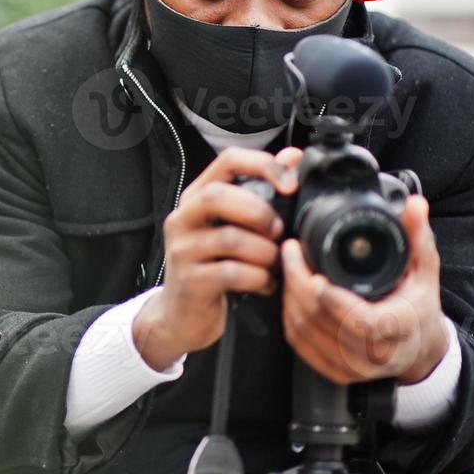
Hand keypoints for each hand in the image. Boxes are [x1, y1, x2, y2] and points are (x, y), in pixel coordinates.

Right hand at [133, 146, 302, 371]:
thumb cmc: (212, 267)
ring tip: (273, 265)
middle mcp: (183, 219)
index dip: (262, 165)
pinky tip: (264, 284)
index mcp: (197, 198)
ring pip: (230, 238)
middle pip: (218, 195)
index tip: (289, 184)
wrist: (180, 316)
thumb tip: (292, 157)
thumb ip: (261, 192)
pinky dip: (259, 279)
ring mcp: (183, 250)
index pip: (227, 161)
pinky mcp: (191, 281)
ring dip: (264, 252)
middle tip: (277, 231)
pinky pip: (232, 272)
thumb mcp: (234, 226)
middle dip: (258, 212)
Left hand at [280, 193, 448, 384]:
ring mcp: (352, 367)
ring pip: (304, 331)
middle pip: (322, 322)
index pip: (361, 322)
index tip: (314, 274)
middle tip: (291, 253)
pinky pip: (299, 343)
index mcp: (399, 328)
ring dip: (290, 297)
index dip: (333, 300)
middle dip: (299, 284)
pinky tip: (291, 294)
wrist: (419, 348)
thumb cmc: (419, 306)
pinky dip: (289, 315)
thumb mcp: (425, 270)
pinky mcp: (333, 371)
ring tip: (289, 267)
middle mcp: (374, 354)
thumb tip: (415, 204)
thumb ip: (417, 236)